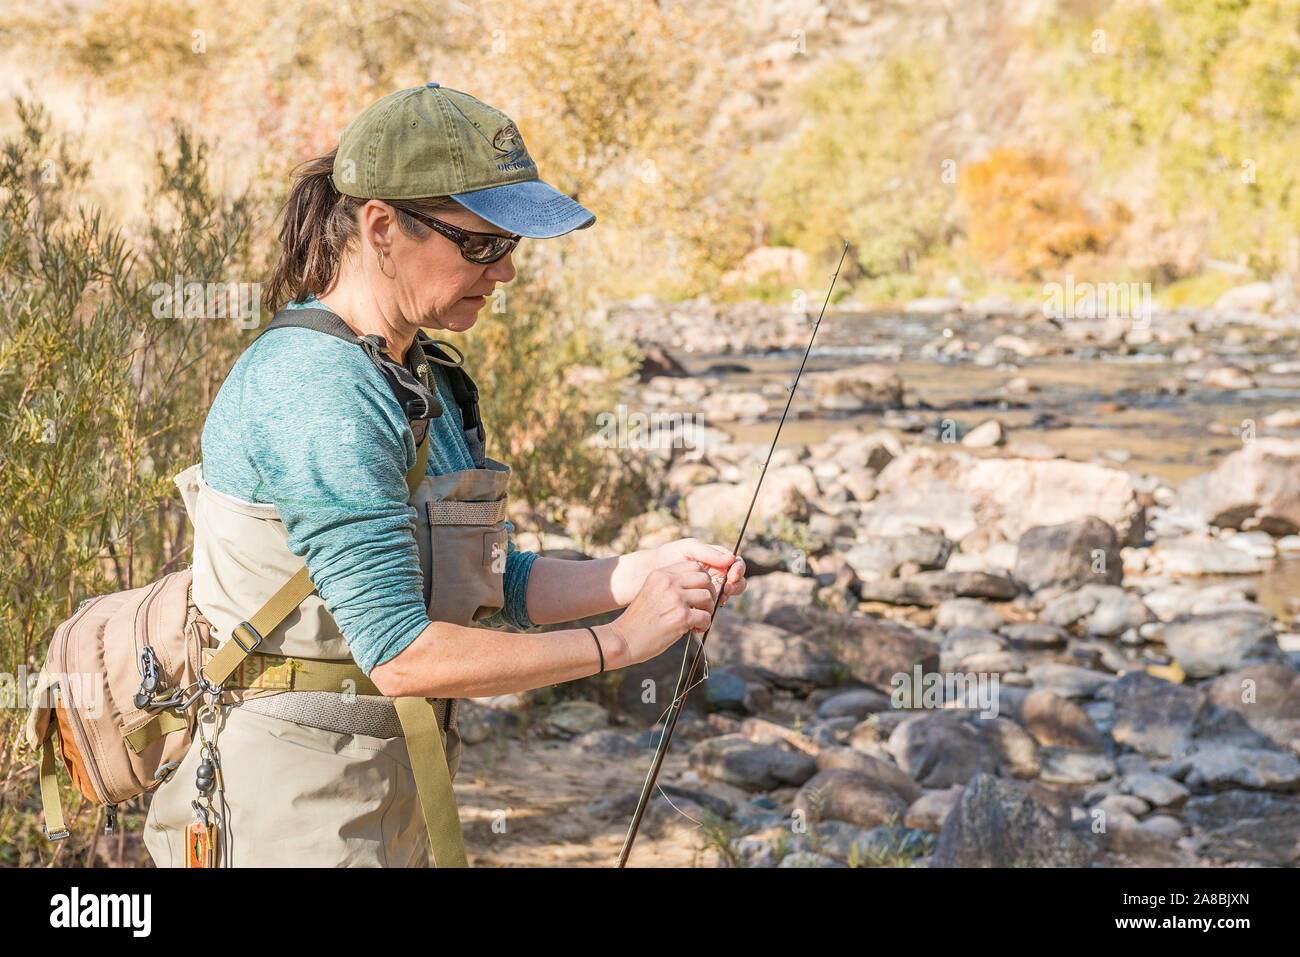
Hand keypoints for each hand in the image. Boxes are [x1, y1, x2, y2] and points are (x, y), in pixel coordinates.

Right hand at [608, 561, 723, 665]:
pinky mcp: (682, 617)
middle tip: (703, 607)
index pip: (694, 566)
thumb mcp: (651, 591)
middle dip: (709, 594)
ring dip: (707, 611)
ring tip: (696, 621)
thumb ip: (671, 585)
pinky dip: (704, 625)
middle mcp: (668, 583)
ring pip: (707, 598)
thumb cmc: (639, 619)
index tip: (700, 592)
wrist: (623, 639)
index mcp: (661, 574)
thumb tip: (701, 586)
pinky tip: (693, 630)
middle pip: (705, 579)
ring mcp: (676, 599)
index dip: (703, 579)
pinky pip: (706, 617)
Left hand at [652, 538, 746, 606]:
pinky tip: (710, 604)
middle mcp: (718, 571)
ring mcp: (712, 585)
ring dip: (728, 594)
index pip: (736, 562)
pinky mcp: (704, 598)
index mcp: (717, 557)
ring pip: (731, 591)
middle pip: (738, 578)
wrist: (651, 571)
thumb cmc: (670, 554)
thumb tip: (731, 558)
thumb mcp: (689, 548)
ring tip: (719, 598)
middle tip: (727, 589)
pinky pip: (717, 602)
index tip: (731, 576)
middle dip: (737, 584)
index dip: (738, 569)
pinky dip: (716, 604)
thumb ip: (708, 552)